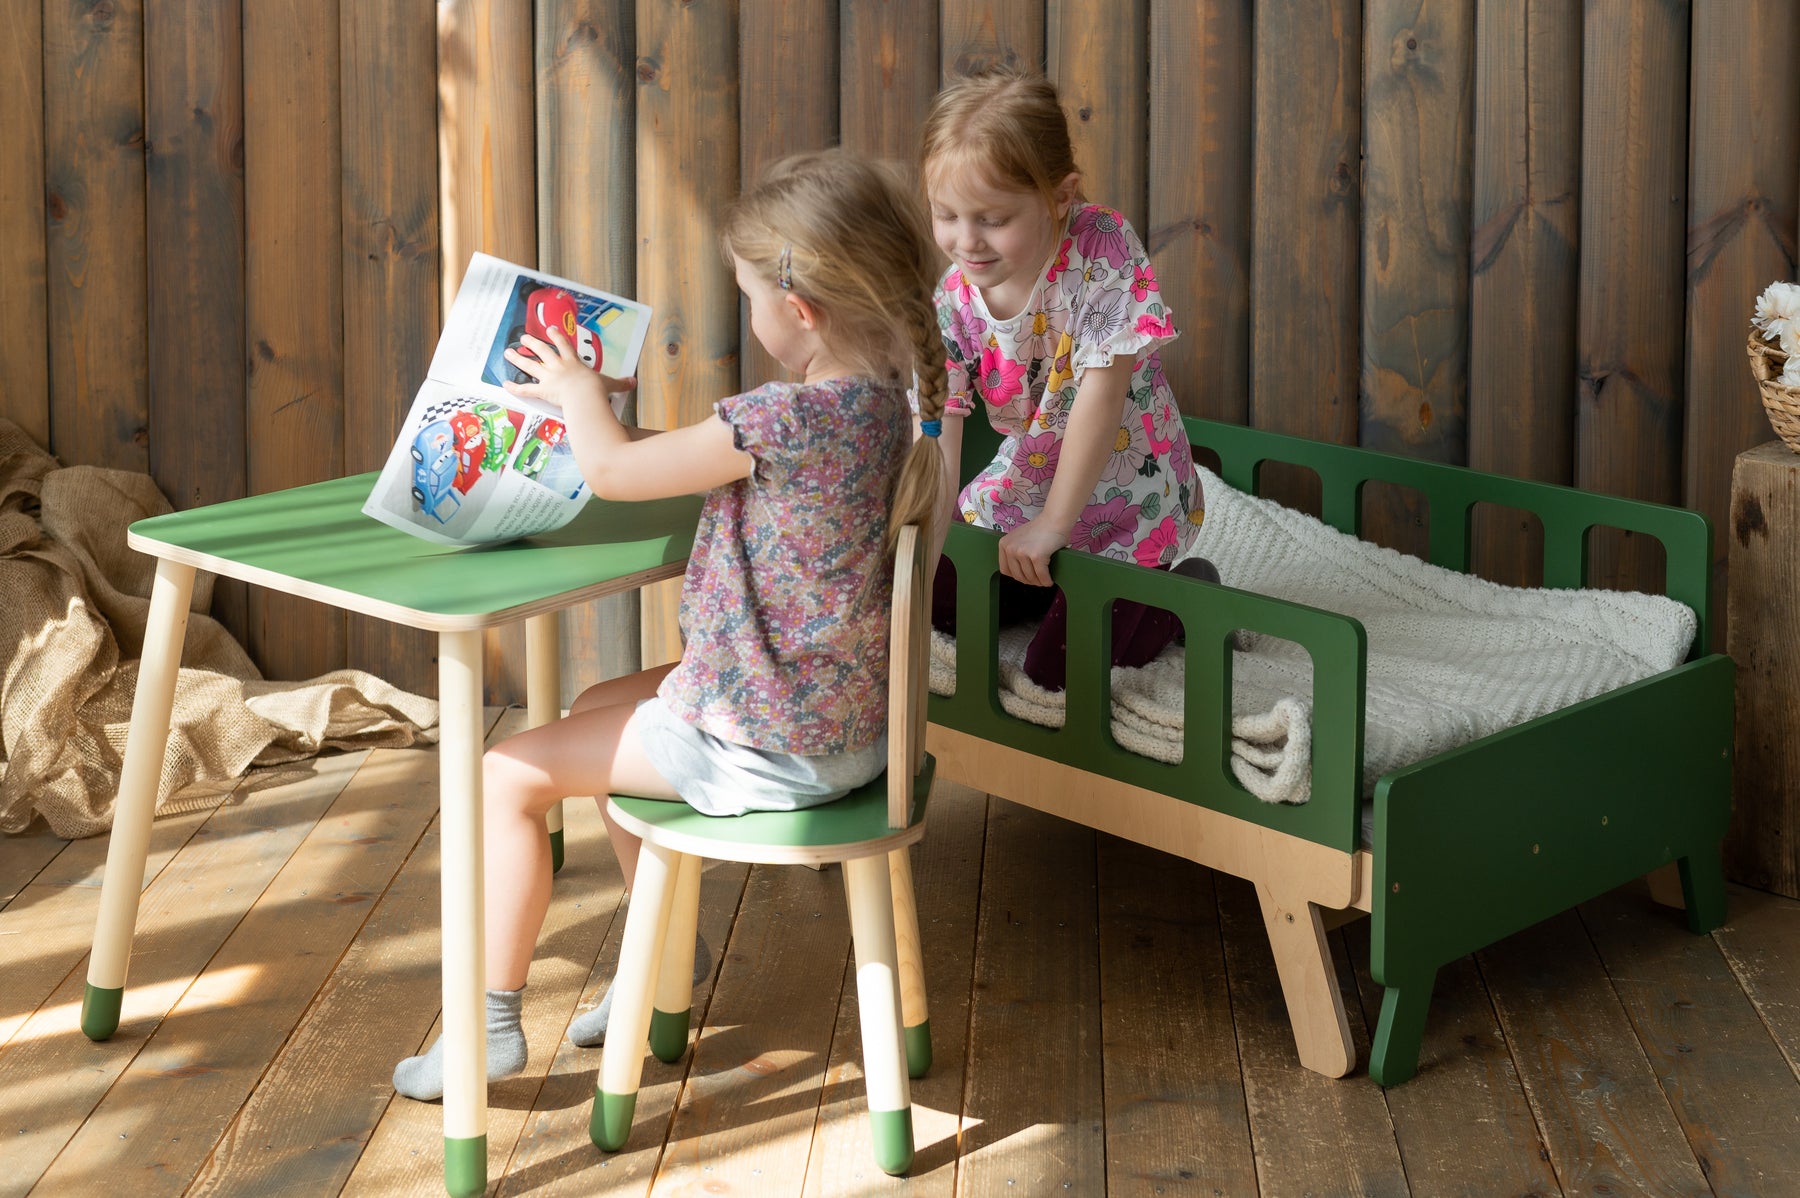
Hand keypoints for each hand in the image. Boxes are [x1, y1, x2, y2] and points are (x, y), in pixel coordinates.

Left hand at [503, 327, 633, 407]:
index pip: (564, 345)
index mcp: (573, 362)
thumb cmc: (597, 390)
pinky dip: (514, 387)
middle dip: (532, 344)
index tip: (550, 329)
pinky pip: (526, 389)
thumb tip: (634, 382)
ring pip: (530, 365)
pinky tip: (505, 383)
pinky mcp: (543, 391)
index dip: (556, 336)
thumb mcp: (610, 384)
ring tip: (508, 352)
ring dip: (518, 358)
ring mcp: (549, 377)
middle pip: (542, 351)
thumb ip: (620, 383)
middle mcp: (558, 366)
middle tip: (524, 338)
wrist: (585, 397)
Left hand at [996, 517, 1066, 587]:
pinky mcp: (1036, 556)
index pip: (1005, 570)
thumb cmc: (1041, 529)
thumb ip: (1015, 551)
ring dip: (1038, 582)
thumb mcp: (1019, 539)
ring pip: (1030, 578)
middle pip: (1018, 576)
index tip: (1025, 576)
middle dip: (1029, 581)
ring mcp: (1022, 552)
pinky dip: (1046, 581)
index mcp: (1004, 544)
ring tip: (1044, 580)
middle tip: (1037, 580)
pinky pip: (1041, 576)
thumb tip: (1019, 572)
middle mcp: (1010, 549)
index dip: (1017, 576)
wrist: (1054, 520)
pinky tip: (1049, 580)